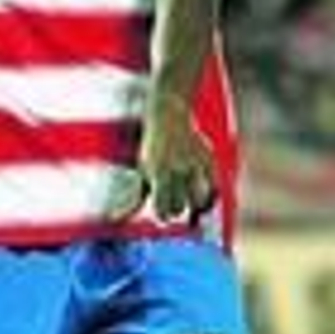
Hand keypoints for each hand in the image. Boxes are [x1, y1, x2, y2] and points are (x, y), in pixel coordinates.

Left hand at [134, 95, 216, 222]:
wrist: (170, 116)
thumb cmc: (154, 148)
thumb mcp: (143, 169)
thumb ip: (138, 194)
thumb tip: (120, 217)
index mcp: (158, 173)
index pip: (162, 208)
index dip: (163, 214)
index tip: (164, 214)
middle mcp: (177, 169)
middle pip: (180, 206)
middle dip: (177, 209)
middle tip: (176, 206)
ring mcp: (195, 164)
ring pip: (199, 199)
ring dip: (195, 205)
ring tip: (192, 204)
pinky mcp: (209, 158)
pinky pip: (214, 186)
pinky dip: (211, 194)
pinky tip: (205, 196)